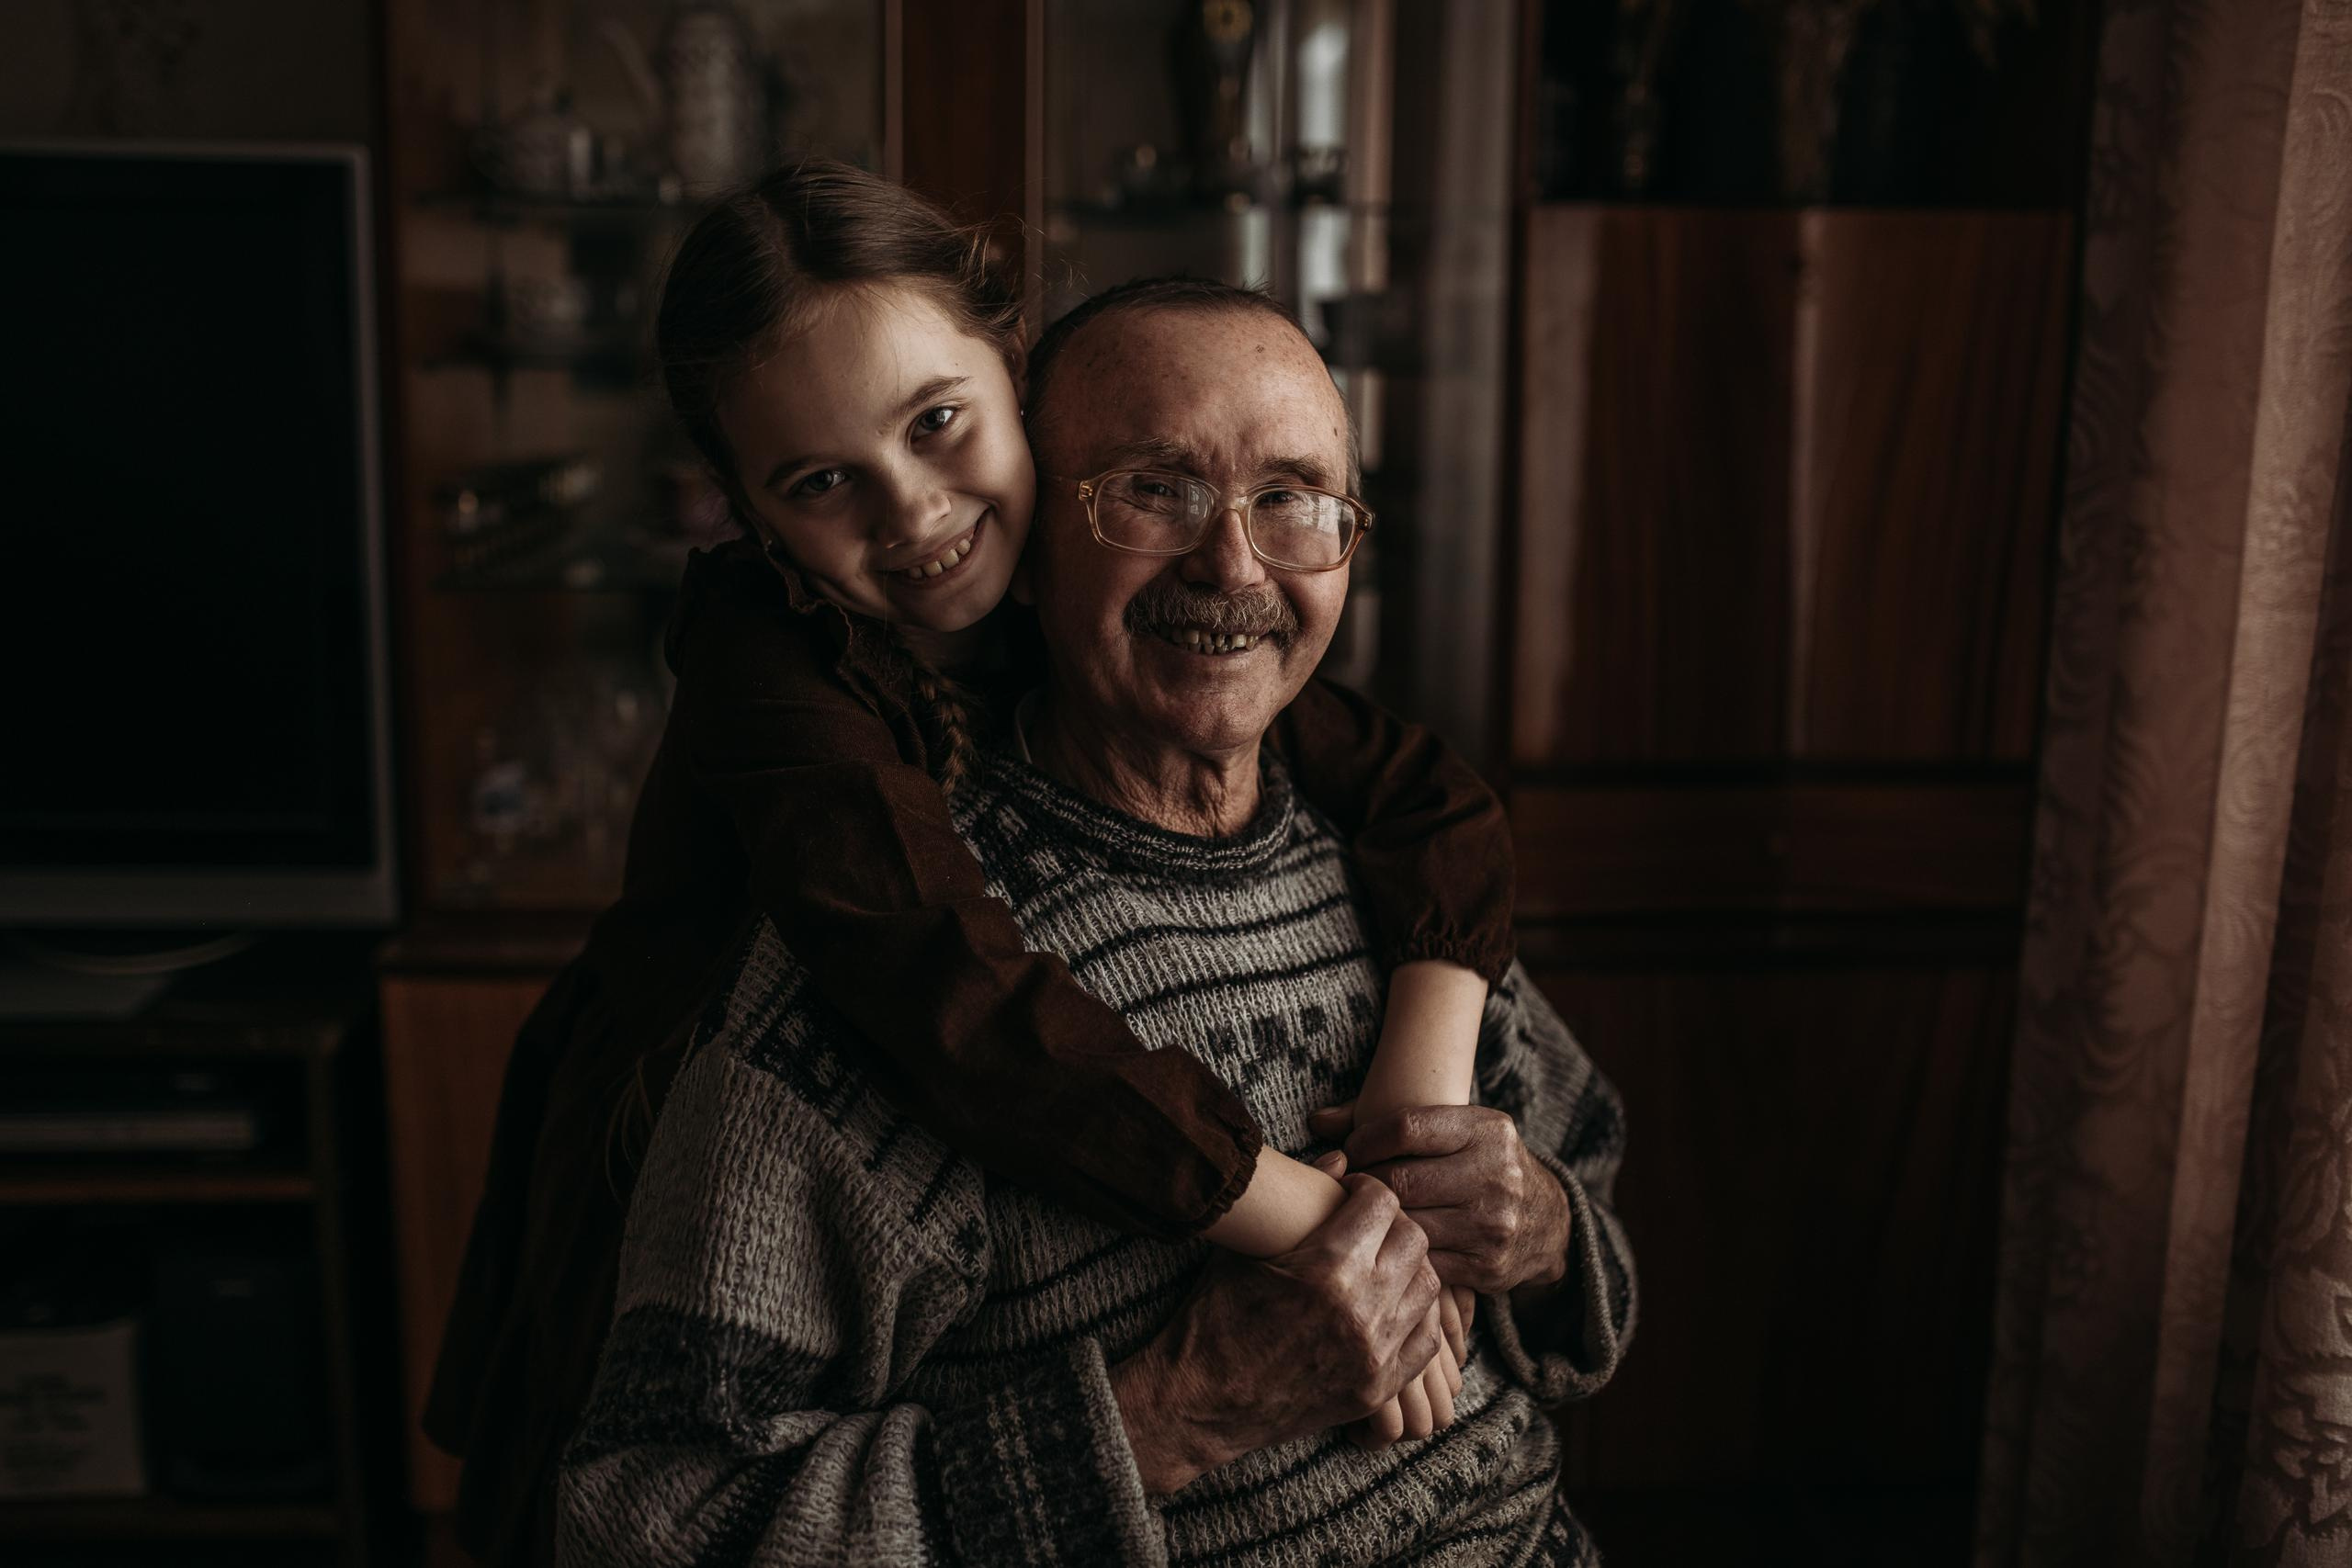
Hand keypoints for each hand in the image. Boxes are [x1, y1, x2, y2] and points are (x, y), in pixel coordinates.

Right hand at [1110, 1173, 1441, 1491]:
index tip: (1352, 1193)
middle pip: (1414, 1239)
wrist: (1203, 1401)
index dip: (1367, 1188)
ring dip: (1409, 1267)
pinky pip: (1429, 1338)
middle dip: (1394, 1223)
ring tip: (1382, 1264)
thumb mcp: (1250, 1250)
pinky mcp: (1379, 1387)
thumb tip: (1341, 1153)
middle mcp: (1361, 1310)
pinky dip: (1419, 1314)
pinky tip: (1394, 1304)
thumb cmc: (1215, 1316)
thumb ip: (1303, 1199)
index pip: (1381, 1203)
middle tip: (1371, 1226)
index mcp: (1326, 1268)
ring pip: (1429, 1286)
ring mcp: (1375, 1353)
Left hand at [1309, 1102, 1570, 1296]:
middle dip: (1365, 1185)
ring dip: (1378, 1223)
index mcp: (1486, 1130)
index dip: (1364, 1139)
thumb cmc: (1483, 1165)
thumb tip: (1317, 1119)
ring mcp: (1492, 1223)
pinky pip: (1422, 1262)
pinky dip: (1399, 1254)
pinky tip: (1388, 1245)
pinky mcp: (1487, 1266)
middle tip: (1350, 1188)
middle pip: (1400, 1181)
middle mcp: (1494, 1174)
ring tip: (1365, 1215)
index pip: (1405, 1127)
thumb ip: (1391, 1121)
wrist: (1550, 1223)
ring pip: (1407, 1224)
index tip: (1351, 1150)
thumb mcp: (1460, 1130)